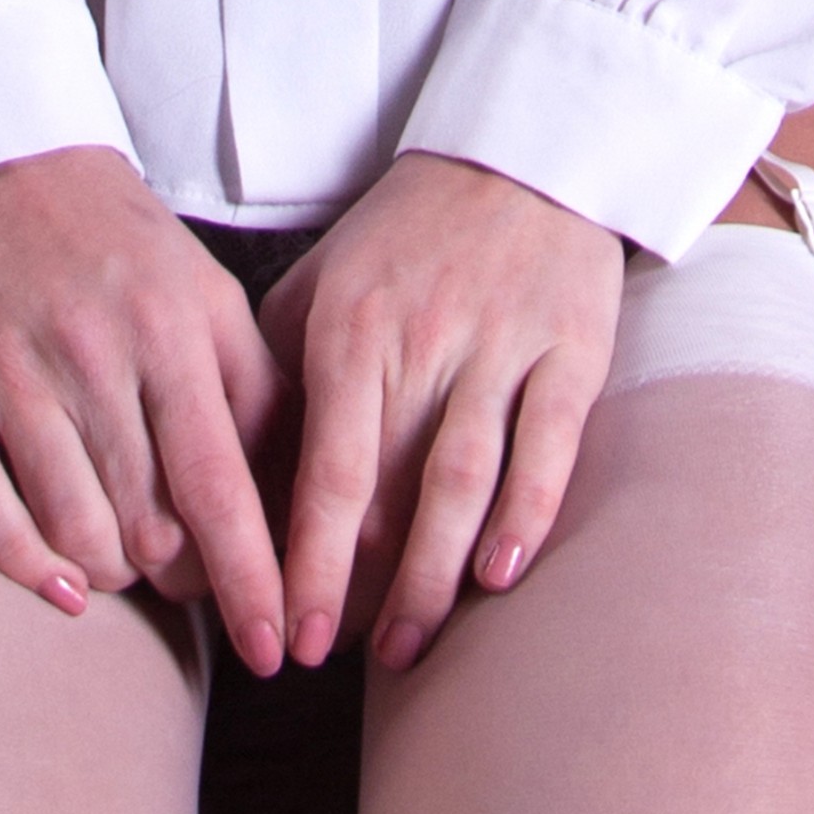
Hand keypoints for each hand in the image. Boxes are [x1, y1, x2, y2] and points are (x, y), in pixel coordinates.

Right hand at [0, 144, 294, 672]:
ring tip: (126, 562)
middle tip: (188, 574)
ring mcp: (12, 370)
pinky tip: (61, 587)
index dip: (252, 578)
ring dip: (110, 572)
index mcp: (171, 327)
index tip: (278, 649)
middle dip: (181, 575)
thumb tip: (293, 497)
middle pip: (149, 522)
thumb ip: (254, 387)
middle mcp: (93, 351)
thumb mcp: (206, 292)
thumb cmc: (118, 242)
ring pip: (73, 526)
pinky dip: (24, 563)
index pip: (222, 482)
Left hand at [257, 154, 623, 673]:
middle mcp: (425, 340)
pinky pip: (548, 447)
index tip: (288, 636)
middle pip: (392, 490)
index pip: (325, 470)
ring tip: (409, 644)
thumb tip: (241, 487)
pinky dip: (526, 515)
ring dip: (435, 574)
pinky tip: (500, 575)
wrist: (521, 154)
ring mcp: (502, 346)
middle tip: (339, 660)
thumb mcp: (319, 285)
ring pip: (465, 480)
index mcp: (353, 327)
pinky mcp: (572, 350)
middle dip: (364, 588)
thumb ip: (281, 377)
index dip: (307, 562)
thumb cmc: (403, 235)